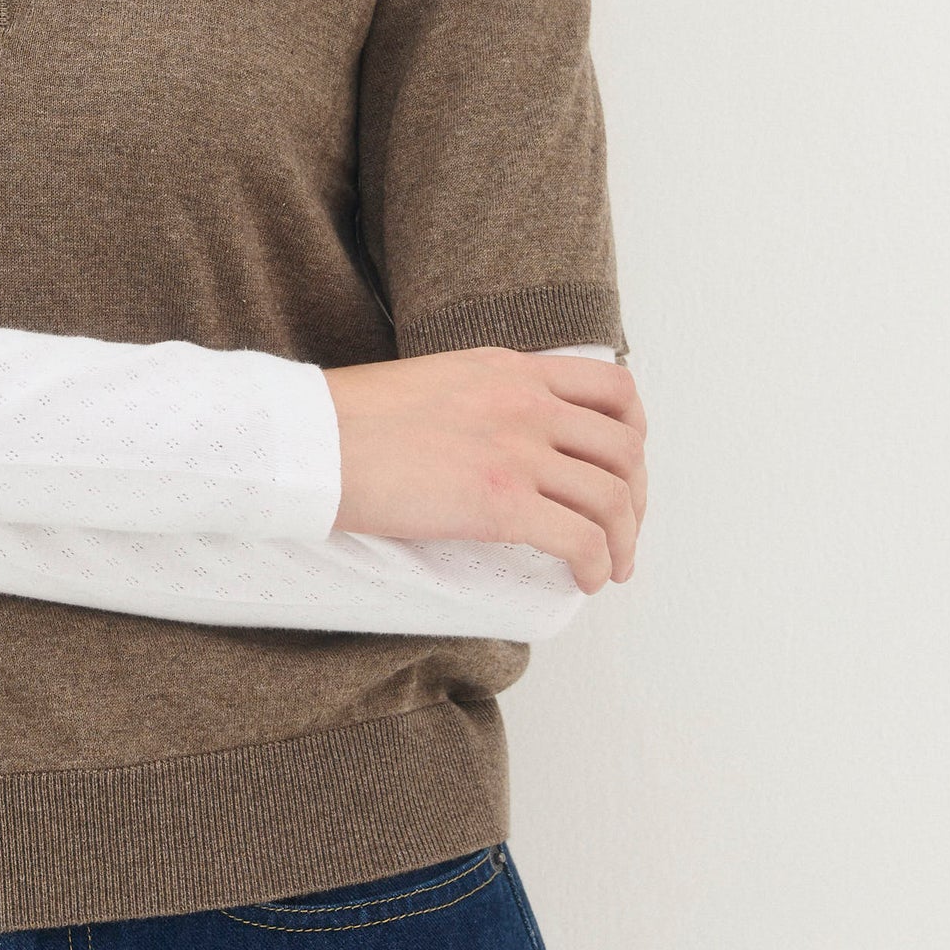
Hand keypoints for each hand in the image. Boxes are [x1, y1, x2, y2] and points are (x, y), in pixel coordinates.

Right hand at [323, 348, 647, 593]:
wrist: (314, 441)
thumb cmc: (353, 419)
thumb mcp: (438, 380)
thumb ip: (485, 397)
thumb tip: (502, 440)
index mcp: (512, 369)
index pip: (613, 389)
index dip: (634, 434)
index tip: (624, 468)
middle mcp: (526, 404)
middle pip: (624, 448)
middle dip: (636, 497)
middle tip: (624, 530)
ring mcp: (517, 451)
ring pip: (612, 497)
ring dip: (624, 540)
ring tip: (613, 567)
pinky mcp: (500, 504)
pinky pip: (581, 539)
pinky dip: (597, 565)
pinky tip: (586, 580)